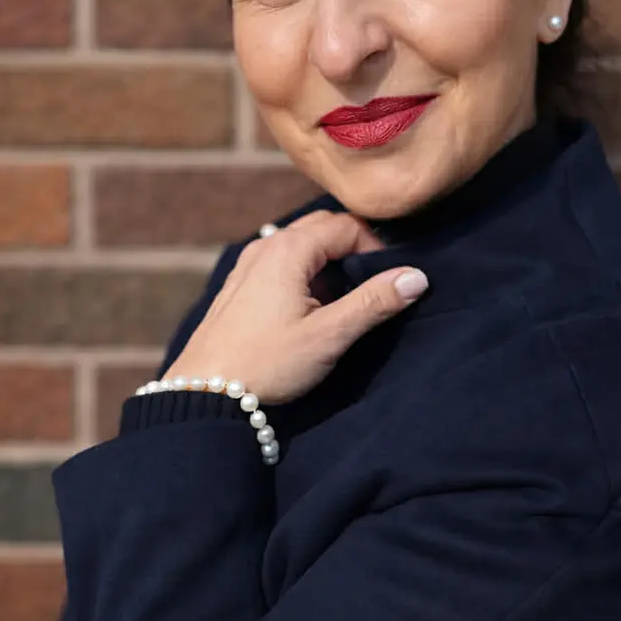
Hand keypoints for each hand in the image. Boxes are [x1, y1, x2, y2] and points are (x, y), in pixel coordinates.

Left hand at [163, 211, 428, 404]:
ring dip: (330, 260)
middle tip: (375, 283)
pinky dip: (306, 271)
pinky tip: (312, 306)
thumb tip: (417, 276)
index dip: (376, 247)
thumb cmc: (267, 364)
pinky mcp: (240, 284)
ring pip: (302, 243)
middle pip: (323, 226)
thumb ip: (374, 302)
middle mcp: (266, 245)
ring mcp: (249, 263)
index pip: (347, 226)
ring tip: (346, 297)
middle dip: (354, 246)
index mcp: (289, 249)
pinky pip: (283, 260)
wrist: (203, 394)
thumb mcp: (329, 335)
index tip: (391, 278)